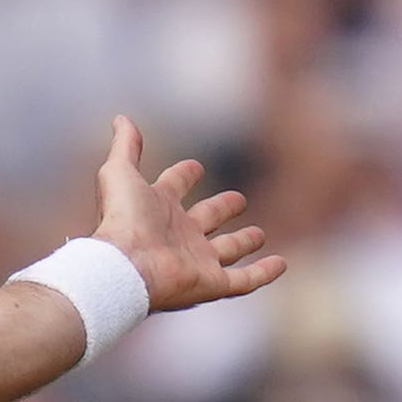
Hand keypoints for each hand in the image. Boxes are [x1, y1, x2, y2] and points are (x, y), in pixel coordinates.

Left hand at [91, 116, 284, 313]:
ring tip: (259, 234)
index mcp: (157, 208)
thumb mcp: (120, 172)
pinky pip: (244, 280)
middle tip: (238, 200)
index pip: (174, 186)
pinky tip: (281, 264)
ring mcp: (196, 261)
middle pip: (206, 219)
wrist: (125, 267)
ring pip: (227, 250)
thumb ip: (125, 146)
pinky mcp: (211, 284)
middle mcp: (178, 235)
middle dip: (221, 209)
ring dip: (243, 243)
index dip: (184, 175)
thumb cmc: (122, 219)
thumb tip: (120, 118)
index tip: (196, 167)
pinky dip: (264, 273)